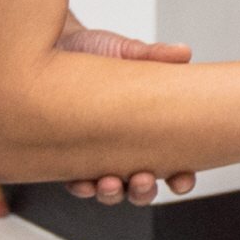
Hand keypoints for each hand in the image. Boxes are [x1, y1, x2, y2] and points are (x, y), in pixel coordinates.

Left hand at [54, 18, 199, 204]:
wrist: (57, 47)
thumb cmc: (96, 50)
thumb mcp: (126, 52)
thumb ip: (155, 56)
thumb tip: (183, 52)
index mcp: (150, 129)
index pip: (173, 164)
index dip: (181, 177)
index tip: (181, 178)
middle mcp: (126, 148)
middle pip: (143, 186)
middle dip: (144, 191)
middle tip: (142, 179)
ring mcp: (98, 155)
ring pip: (111, 190)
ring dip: (113, 192)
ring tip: (110, 182)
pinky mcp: (68, 156)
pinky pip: (77, 182)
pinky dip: (81, 186)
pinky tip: (82, 182)